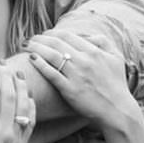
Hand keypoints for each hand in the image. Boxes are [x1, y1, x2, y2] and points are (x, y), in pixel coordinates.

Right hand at [0, 64, 34, 142]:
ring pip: (24, 105)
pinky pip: (31, 121)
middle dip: (4, 75)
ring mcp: (17, 137)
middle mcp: (6, 131)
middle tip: (0, 63)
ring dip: (21, 87)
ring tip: (17, 73)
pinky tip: (28, 96)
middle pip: (9, 95)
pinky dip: (31, 106)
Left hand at [25, 32, 139, 133]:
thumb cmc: (117, 84)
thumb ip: (103, 42)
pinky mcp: (69, 89)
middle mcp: (84, 61)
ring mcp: (76, 75)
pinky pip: (51, 73)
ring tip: (26, 46)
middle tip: (30, 39)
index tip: (44, 34)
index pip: (67, 35)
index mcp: (94, 51)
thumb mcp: (116, 58)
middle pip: (56, 42)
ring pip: (51, 55)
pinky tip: (32, 59)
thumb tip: (86, 36)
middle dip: (40, 38)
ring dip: (36, 47)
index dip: (52, 32)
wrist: (117, 110)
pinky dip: (40, 64)